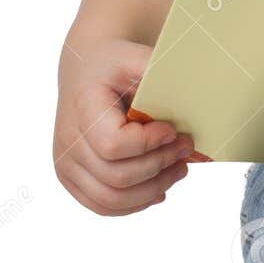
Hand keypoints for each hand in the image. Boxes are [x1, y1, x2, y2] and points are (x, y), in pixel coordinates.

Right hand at [53, 37, 194, 215]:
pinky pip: (103, 205)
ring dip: (154, 188)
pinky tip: (159, 188)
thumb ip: (159, 71)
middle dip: (161, 166)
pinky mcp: (71, 178)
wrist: (87, 71)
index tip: (173, 130)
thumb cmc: (115, 65)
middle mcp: (68, 140)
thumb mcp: (136, 57)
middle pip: (117, 177)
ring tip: (179, 169)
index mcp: (82, 108)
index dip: (149, 144)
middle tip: (187, 148)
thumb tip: (198, 85)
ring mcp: (66, 164)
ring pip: (111, 199)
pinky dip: (135, 203)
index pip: (114, 145)